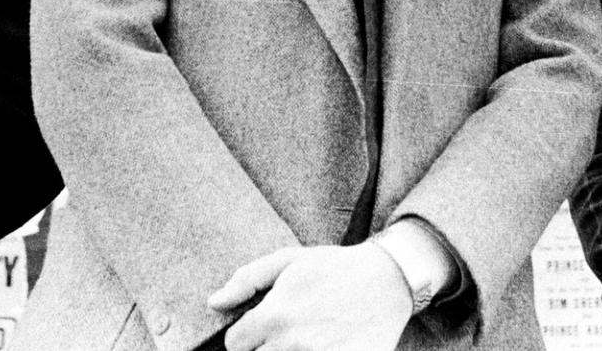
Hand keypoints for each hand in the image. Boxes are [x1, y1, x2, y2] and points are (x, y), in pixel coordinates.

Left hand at [210, 244, 411, 350]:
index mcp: (275, 315)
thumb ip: (246, 279)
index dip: (244, 336)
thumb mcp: (289, 260)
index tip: (259, 330)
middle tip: (283, 336)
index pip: (235, 344)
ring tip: (300, 341)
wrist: (387, 279)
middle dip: (264, 348)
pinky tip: (320, 345)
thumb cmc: (335, 267)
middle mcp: (292, 343)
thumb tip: (214, 302)